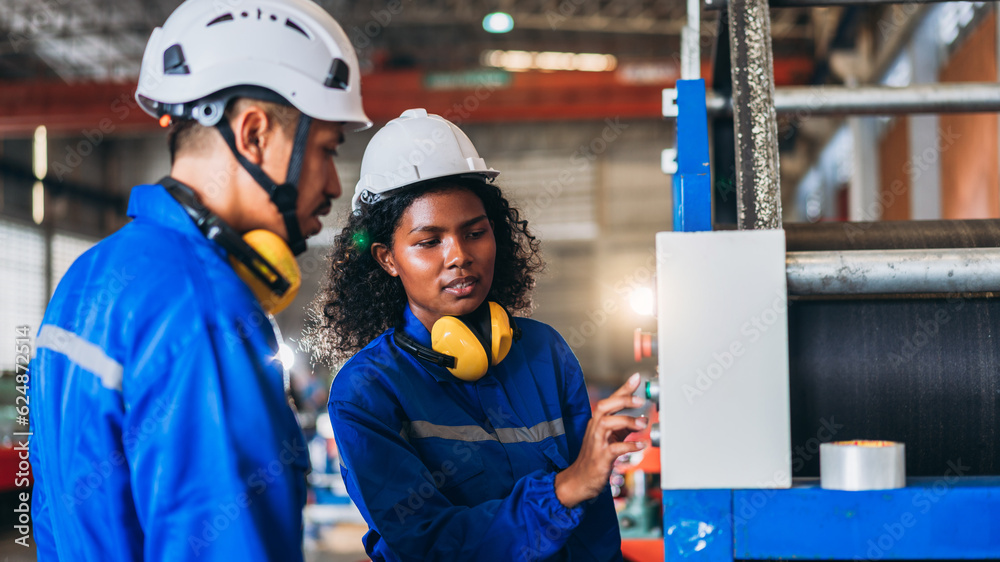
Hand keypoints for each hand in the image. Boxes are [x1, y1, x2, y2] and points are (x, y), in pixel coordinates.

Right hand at [554, 373, 647, 508]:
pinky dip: (629, 445)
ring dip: (627, 421)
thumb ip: (623, 427)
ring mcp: (596, 442)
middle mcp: (595, 428)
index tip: (636, 378)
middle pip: (605, 406)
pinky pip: (615, 448)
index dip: (623, 388)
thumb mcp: (609, 438)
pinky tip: (641, 445)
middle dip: (623, 400)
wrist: (579, 480)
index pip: (610, 400)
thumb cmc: (595, 458)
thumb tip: (641, 418)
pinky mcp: (600, 458)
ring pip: (607, 423)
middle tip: (641, 401)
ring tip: (643, 423)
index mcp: (597, 421)